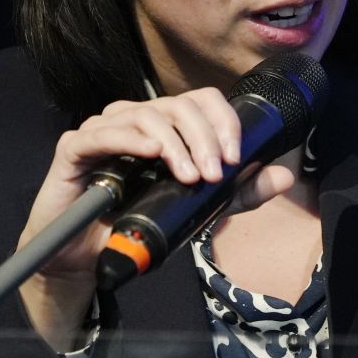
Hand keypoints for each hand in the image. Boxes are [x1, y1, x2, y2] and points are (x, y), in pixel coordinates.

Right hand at [17, 88, 294, 349]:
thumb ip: (239, 192)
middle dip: (204, 136)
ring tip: (189, 176)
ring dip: (175, 144)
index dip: (222, 120)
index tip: (235, 156)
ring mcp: (103, 128)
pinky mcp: (74, 147)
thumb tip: (283, 175)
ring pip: (146, 114)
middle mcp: (135, 117)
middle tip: (215, 172)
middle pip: (178, 105)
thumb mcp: (198, 207)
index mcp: (164, 123)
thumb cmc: (138, 222)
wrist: (85, 257)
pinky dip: (130, 138)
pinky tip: (150, 152)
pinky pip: (103, 132)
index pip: (200, 101)